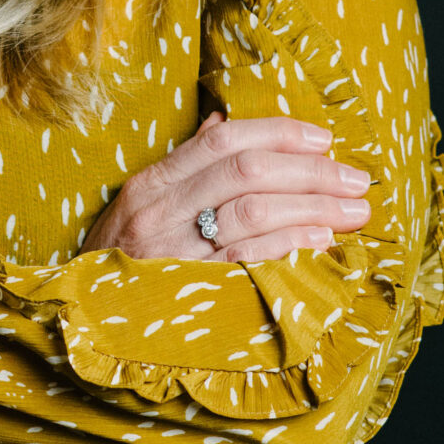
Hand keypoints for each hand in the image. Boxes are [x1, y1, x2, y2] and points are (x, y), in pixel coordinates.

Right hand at [81, 112, 369, 264]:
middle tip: (357, 179)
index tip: (325, 138)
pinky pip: (250, 258)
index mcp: (152, 182)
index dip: (281, 133)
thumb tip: (223, 120)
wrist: (86, 323)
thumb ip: (185, 165)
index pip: (225, 139)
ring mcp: (174, 252)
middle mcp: (161, 211)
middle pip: (249, 172)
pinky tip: (322, 241)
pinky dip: (292, 245)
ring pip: (255, 212)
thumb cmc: (120, 260)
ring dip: (314, 208)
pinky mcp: (191, 290)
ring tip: (354, 211)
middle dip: (312, 171)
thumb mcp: (141, 206)